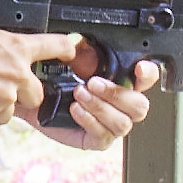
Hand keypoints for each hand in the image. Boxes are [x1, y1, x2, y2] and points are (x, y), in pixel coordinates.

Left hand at [31, 50, 160, 150]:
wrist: (34, 101)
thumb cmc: (54, 81)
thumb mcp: (69, 60)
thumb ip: (84, 52)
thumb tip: (83, 43)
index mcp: (122, 82)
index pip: (147, 78)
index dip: (148, 74)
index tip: (138, 68)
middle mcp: (121, 106)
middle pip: (140, 106)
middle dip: (117, 94)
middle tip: (92, 83)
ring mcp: (110, 124)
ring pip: (122, 123)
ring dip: (100, 107)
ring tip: (78, 95)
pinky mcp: (97, 139)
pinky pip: (104, 136)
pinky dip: (89, 121)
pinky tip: (75, 110)